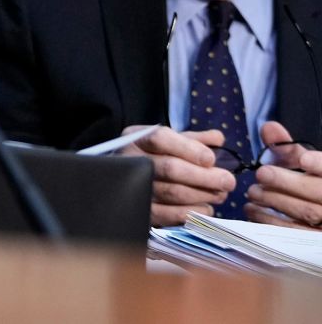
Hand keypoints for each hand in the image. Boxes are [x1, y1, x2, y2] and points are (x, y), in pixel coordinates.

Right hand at [120, 125, 236, 226]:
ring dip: (203, 194)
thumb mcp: (168, 141)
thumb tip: (218, 138)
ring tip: (221, 194)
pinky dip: (194, 212)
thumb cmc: (153, 157)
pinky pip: (171, 215)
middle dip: (205, 176)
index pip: (160, 138)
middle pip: (170, 168)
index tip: (211, 159)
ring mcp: (135, 187)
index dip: (189, 149)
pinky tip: (206, 208)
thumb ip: (193, 139)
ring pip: (173, 192)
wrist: (124, 177)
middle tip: (228, 181)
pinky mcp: (143, 211)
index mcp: (137, 139)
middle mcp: (132, 161)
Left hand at [246, 120, 321, 229]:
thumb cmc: (308, 185)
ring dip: (275, 201)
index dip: (321, 164)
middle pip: (317, 192)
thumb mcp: (304, 165)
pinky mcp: (314, 242)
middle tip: (261, 174)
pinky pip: (294, 232)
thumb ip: (287, 147)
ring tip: (252, 192)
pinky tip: (253, 210)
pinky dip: (270, 221)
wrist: (315, 214)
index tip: (304, 159)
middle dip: (286, 182)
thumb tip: (268, 127)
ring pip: (307, 214)